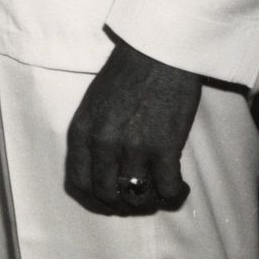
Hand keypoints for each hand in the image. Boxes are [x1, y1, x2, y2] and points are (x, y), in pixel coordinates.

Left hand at [65, 36, 203, 214]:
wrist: (156, 54)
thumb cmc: (127, 75)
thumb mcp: (94, 105)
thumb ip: (93, 136)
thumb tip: (103, 171)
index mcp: (81, 130)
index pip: (78, 182)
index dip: (95, 199)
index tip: (110, 200)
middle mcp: (102, 143)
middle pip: (106, 196)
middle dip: (123, 205)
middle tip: (138, 197)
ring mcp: (133, 147)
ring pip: (137, 198)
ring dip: (150, 202)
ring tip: (160, 191)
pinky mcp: (164, 148)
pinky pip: (168, 191)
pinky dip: (175, 196)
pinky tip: (180, 187)